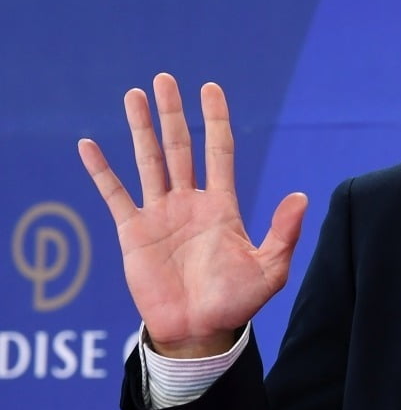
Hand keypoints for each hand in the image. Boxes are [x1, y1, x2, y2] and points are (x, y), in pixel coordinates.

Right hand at [78, 73, 306, 357]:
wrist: (199, 331)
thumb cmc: (236, 302)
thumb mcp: (270, 269)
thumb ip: (283, 233)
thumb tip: (302, 196)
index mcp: (223, 206)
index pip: (219, 151)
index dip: (215, 120)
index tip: (210, 88)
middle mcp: (190, 202)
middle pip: (181, 146)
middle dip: (173, 113)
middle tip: (165, 78)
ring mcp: (160, 214)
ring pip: (149, 161)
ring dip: (141, 128)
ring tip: (134, 94)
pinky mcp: (133, 232)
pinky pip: (114, 194)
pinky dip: (101, 170)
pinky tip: (89, 144)